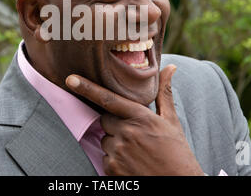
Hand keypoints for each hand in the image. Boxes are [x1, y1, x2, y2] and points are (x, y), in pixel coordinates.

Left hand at [65, 64, 203, 175]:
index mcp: (140, 117)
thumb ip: (164, 93)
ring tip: (136, 150)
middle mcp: (127, 133)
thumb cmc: (177, 151)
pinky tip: (132, 163)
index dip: (87, 88)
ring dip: (115, 143)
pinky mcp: (113, 169)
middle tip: (134, 134)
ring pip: (105, 140)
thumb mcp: (171, 121)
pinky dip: (114, 159)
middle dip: (115, 124)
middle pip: (105, 120)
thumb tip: (170, 67)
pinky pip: (105, 158)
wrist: (179, 183)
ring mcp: (118, 152)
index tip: (70, 79)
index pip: (108, 99)